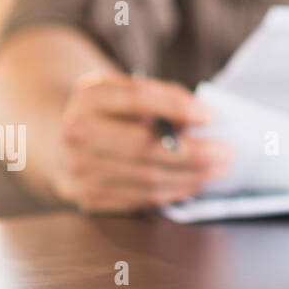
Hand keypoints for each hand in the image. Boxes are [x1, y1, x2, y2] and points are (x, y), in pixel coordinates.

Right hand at [54, 72, 231, 212]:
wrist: (61, 137)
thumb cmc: (114, 111)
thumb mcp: (130, 89)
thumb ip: (163, 97)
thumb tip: (203, 117)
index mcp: (91, 97)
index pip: (138, 99)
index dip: (176, 107)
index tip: (210, 116)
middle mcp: (77, 133)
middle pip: (144, 147)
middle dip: (194, 153)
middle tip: (227, 153)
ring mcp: (78, 169)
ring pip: (146, 178)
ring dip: (190, 177)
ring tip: (218, 170)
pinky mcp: (87, 197)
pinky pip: (140, 199)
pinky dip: (173, 191)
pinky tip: (194, 183)